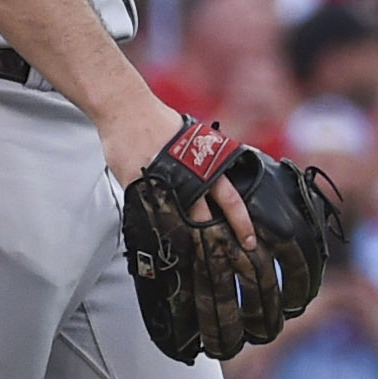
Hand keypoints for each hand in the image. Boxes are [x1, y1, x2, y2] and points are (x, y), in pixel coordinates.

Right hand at [105, 103, 260, 251]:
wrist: (127, 112)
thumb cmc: (162, 123)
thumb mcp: (195, 139)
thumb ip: (206, 163)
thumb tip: (218, 182)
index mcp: (206, 166)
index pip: (231, 201)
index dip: (242, 224)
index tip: (250, 243)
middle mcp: (188, 179)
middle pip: (206, 220)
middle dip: (217, 245)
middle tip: (227, 266)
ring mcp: (163, 187)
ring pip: (179, 224)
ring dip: (188, 246)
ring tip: (194, 266)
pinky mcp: (139, 191)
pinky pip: (152, 217)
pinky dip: (158, 232)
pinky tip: (162, 247)